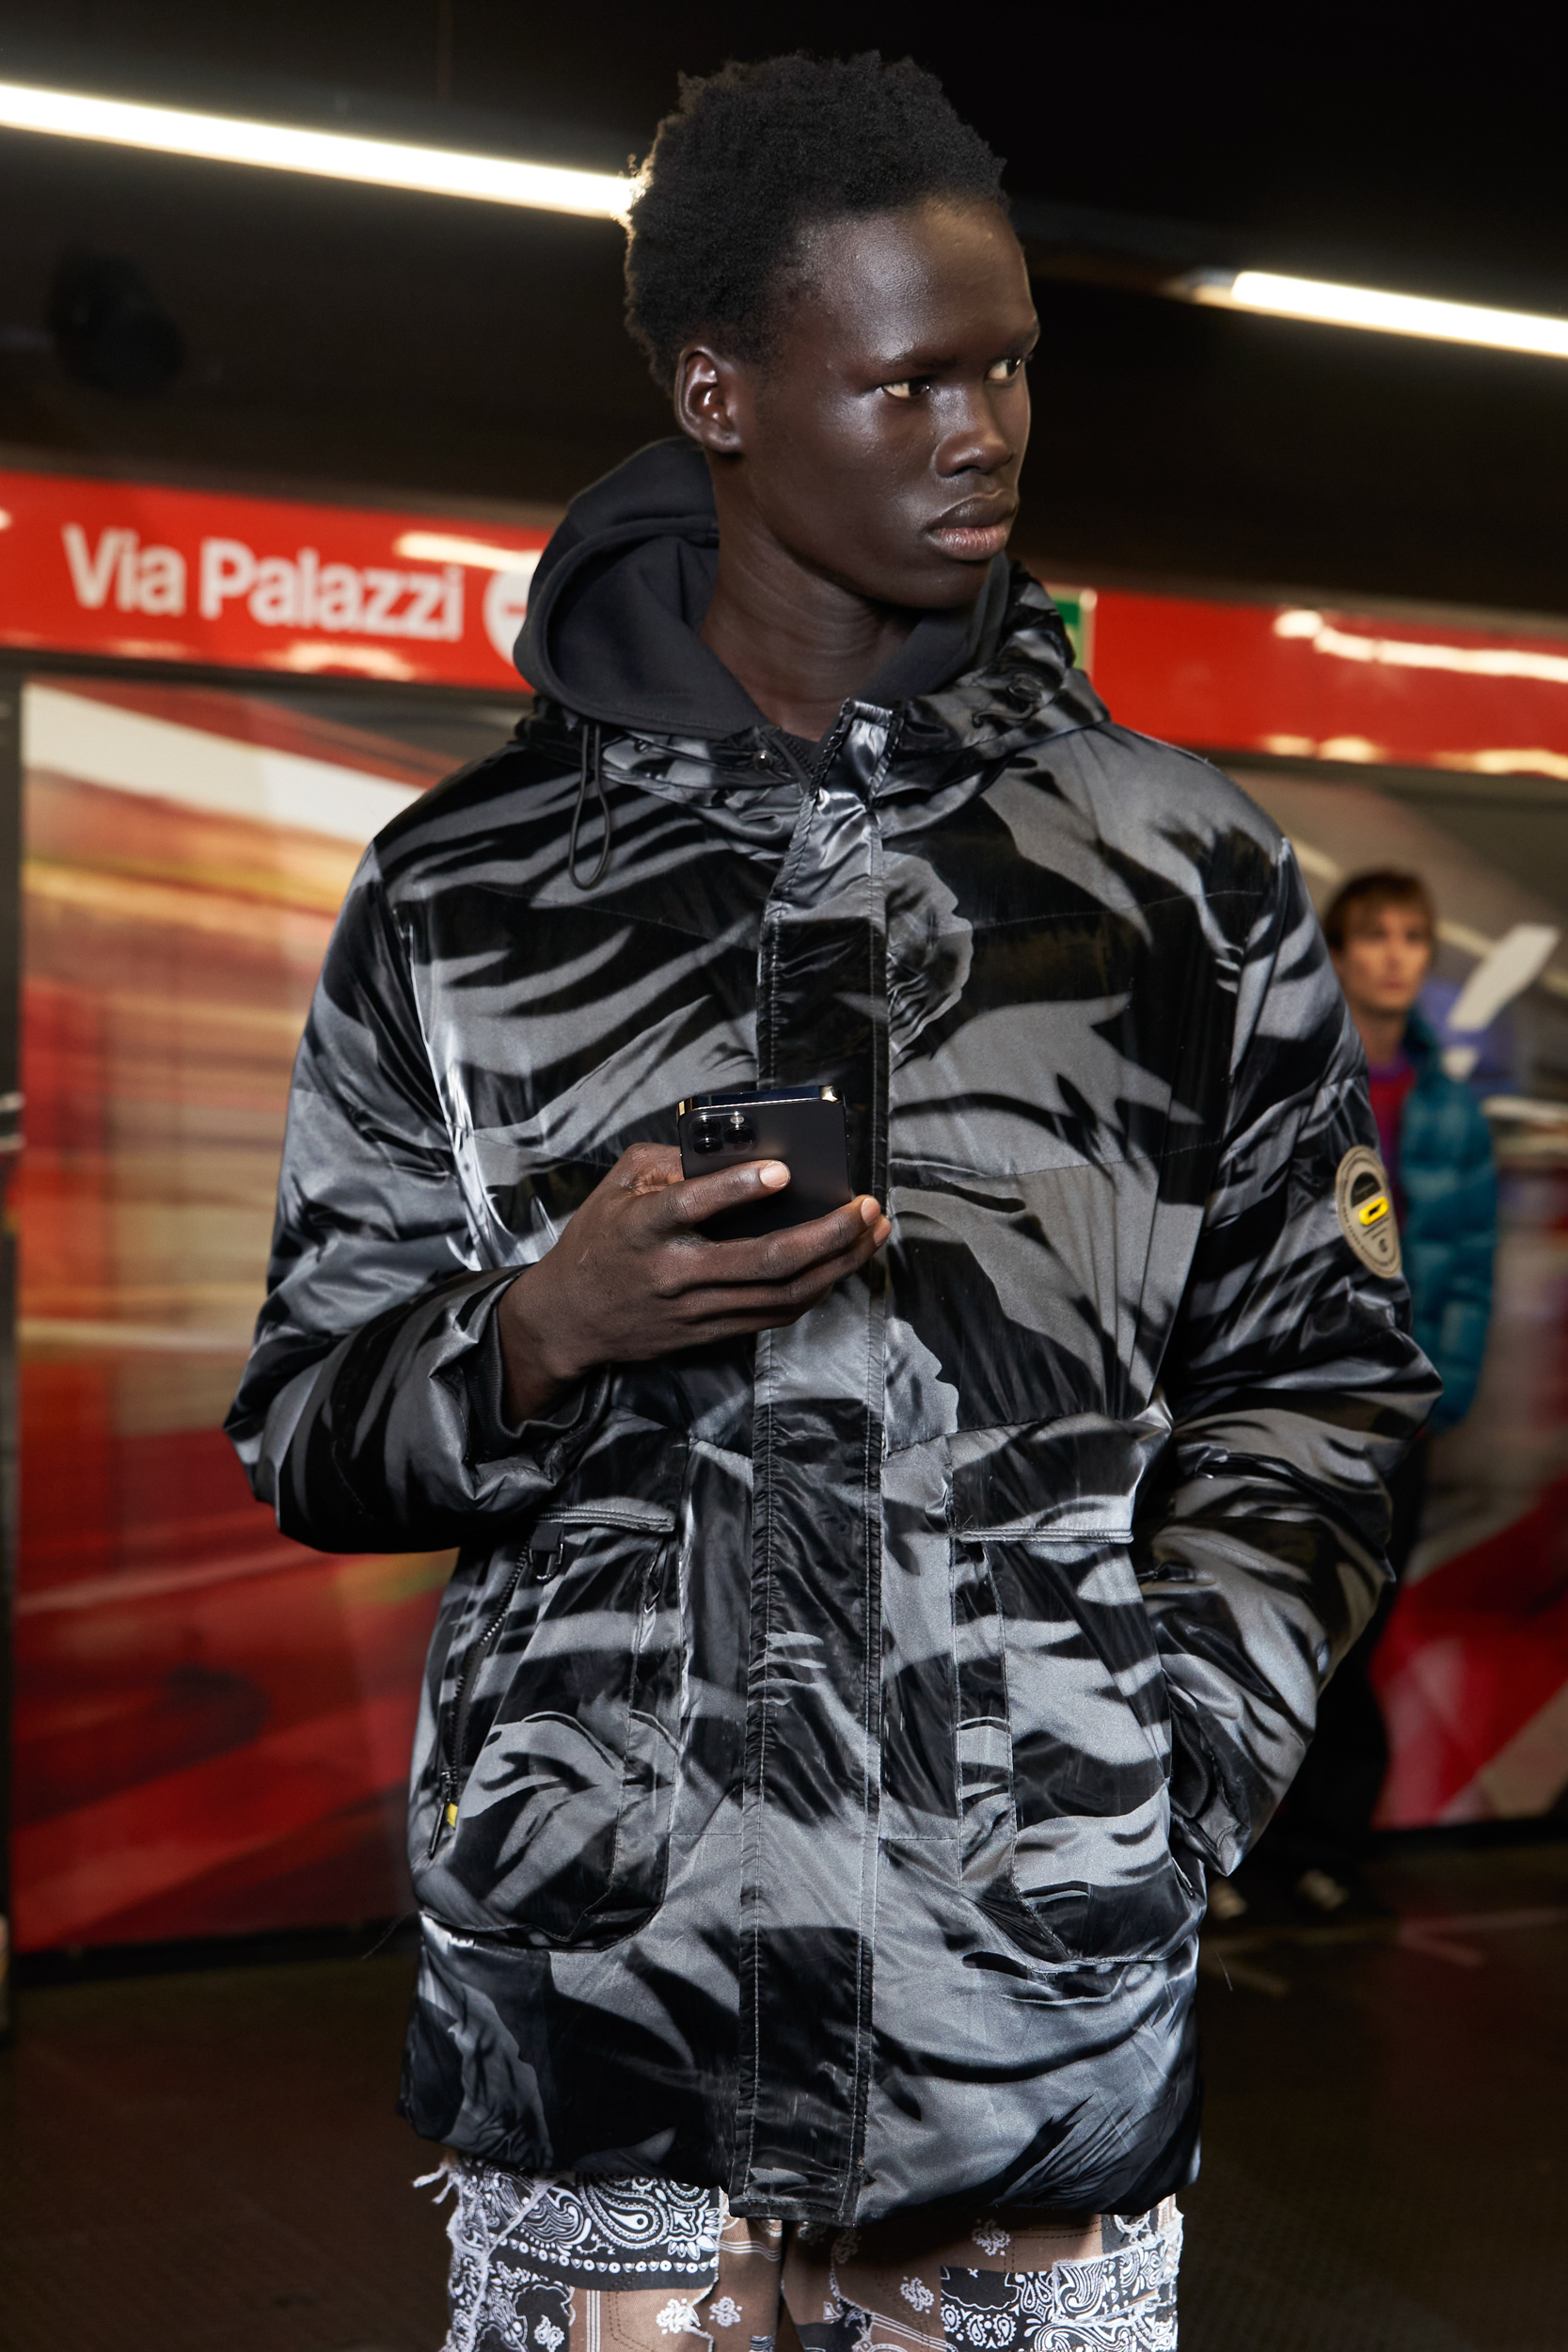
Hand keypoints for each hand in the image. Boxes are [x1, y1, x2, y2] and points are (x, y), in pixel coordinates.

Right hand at [496, 1143, 890, 1421]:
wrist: (569, 1319)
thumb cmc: (598, 1242)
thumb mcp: (617, 1186)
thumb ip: (668, 1162)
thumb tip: (733, 1152)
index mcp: (643, 1227)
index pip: (691, 1205)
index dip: (738, 1188)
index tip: (782, 1170)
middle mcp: (673, 1272)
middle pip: (763, 1261)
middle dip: (826, 1235)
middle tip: (864, 1207)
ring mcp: (694, 1309)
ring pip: (781, 1295)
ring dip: (836, 1265)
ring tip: (870, 1233)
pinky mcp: (708, 1333)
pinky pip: (774, 1315)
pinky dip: (815, 1290)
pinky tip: (840, 1264)